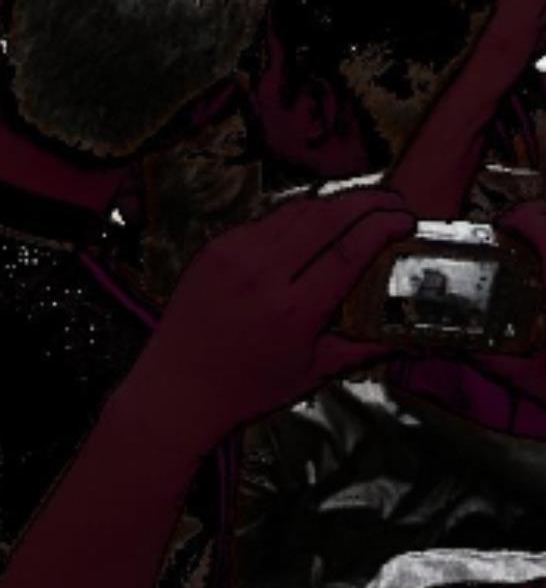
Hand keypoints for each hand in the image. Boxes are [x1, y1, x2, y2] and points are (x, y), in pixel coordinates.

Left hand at [134, 184, 413, 447]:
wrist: (178, 386)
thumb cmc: (249, 387)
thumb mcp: (311, 372)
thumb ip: (361, 348)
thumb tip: (409, 338)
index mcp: (294, 311)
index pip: (349, 253)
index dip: (382, 228)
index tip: (407, 219)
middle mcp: (263, 274)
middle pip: (325, 218)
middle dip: (366, 202)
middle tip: (395, 200)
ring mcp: (234, 254)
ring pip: (294, 211)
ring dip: (333, 203)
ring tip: (363, 204)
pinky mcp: (215, 246)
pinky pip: (264, 221)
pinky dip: (295, 217)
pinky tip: (314, 222)